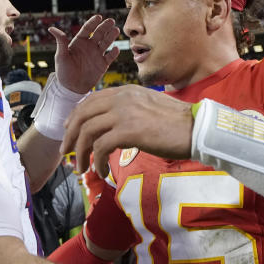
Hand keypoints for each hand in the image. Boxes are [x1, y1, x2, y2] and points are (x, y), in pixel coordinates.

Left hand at [50, 15, 120, 93]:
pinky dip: (114, 53)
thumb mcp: (60, 56)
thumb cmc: (64, 72)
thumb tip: (51, 28)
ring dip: (111, 36)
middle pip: (99, 33)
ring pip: (106, 42)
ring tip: (116, 30)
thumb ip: (60, 42)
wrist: (71, 88)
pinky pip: (110, 57)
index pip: (87, 29)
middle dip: (105, 27)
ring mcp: (97, 55)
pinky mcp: (102, 65)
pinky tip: (116, 48)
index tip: (99, 17)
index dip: (93, 22)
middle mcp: (89, 46)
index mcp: (79, 42)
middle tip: (111, 21)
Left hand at [60, 85, 193, 176]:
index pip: (90, 100)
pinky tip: (102, 171)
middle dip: (70, 135)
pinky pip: (101, 147)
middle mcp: (121, 98)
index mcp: (126, 92)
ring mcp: (124, 113)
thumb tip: (114, 128)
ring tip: (82, 168)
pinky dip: (97, 161)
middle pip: (82, 115)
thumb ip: (130, 112)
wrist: (196, 129)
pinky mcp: (128, 131)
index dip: (76, 116)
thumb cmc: (177, 124)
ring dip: (81, 153)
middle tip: (67, 152)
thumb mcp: (149, 108)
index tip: (70, 131)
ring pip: (87, 132)